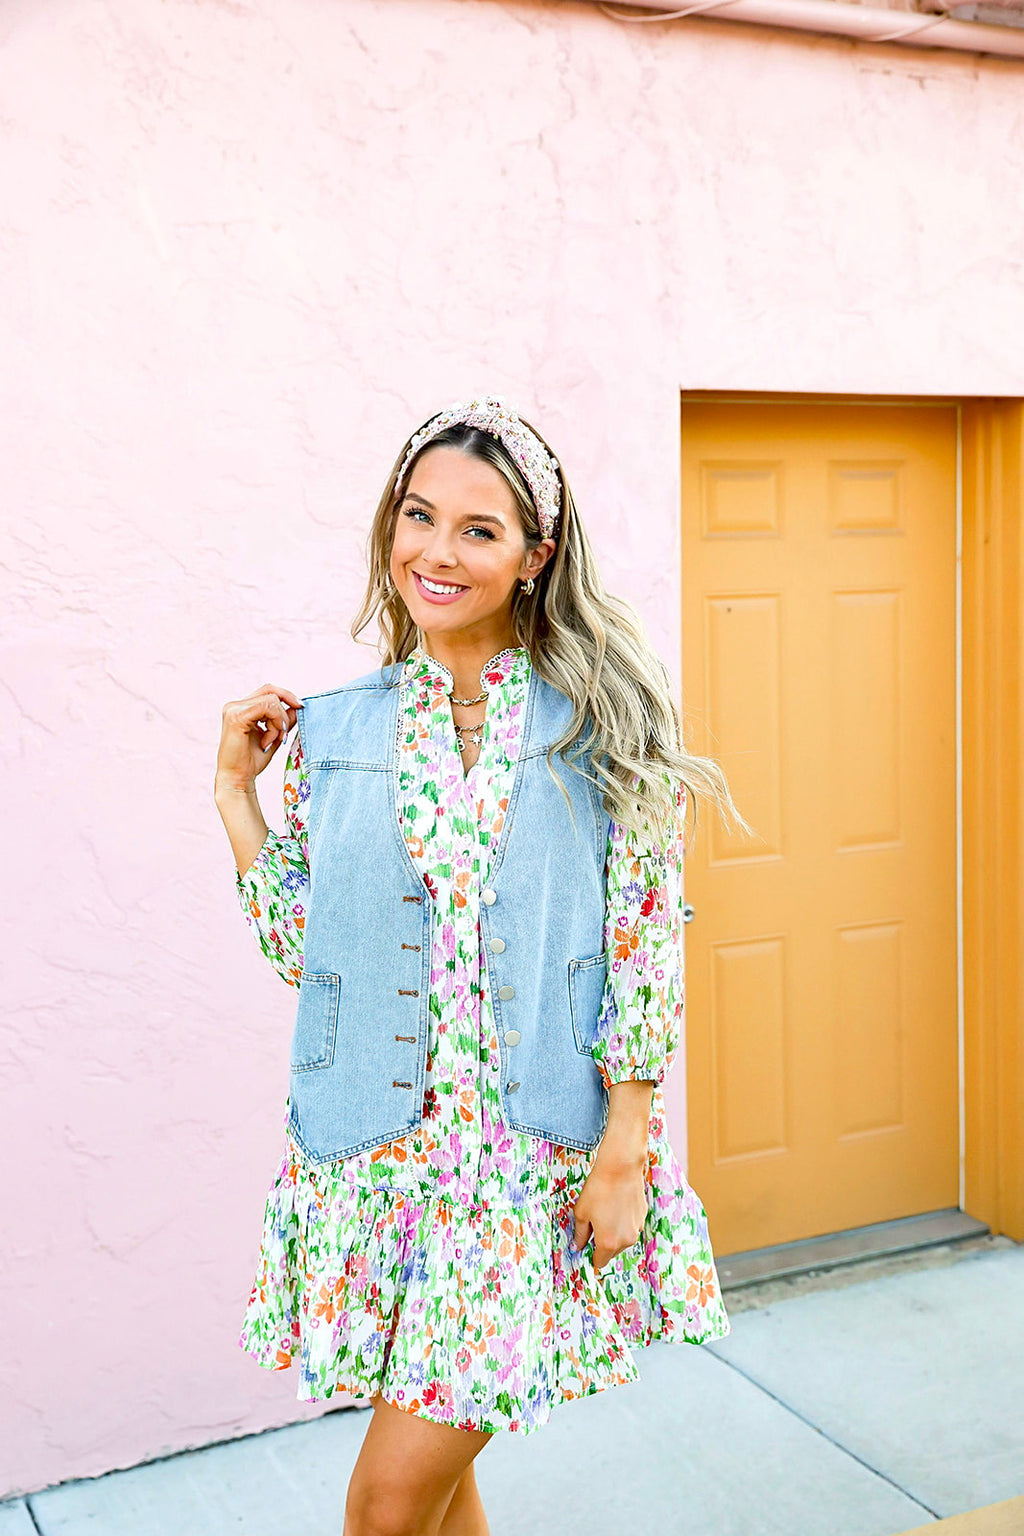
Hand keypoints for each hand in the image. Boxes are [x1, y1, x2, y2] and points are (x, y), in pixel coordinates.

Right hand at [215, 682, 303, 790]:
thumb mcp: (274, 735)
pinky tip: (268, 741)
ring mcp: (233, 709)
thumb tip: (297, 706)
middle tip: (283, 733)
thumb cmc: (252, 761)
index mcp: (241, 708)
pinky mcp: (236, 717)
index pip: (268, 690)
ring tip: (272, 740)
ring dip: (279, 722)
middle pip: (270, 691)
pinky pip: (266, 708)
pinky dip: (274, 724)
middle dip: (284, 712)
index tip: (300, 707)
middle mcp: (235, 705)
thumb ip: (284, 720)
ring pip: (271, 700)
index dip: (286, 695)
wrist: (238, 778)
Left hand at [571, 1153, 648, 1273]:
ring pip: (622, 1239)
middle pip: (612, 1252)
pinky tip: (616, 1204)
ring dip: (614, 1232)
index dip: (591, 1254)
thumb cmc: (598, 1190)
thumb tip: (577, 1246)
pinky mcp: (642, 1216)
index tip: (586, 1244)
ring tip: (605, 1210)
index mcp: (608, 1243)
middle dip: (603, 1243)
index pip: (599, 1262)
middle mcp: (626, 1240)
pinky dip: (623, 1220)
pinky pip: (630, 1225)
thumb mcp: (581, 1212)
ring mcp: (636, 1228)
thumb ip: (579, 1234)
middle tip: (594, 1222)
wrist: (620, 1168)